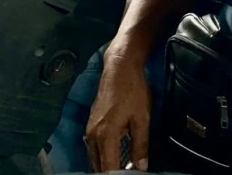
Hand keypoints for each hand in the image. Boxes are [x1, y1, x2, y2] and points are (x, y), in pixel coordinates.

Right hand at [85, 50, 151, 171]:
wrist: (119, 68)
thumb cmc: (132, 91)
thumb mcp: (142, 118)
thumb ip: (141, 145)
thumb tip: (142, 167)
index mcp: (106, 136)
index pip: (109, 168)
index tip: (130, 174)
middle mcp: (93, 136)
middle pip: (98, 165)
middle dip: (111, 171)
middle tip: (127, 172)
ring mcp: (90, 129)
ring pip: (94, 157)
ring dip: (105, 164)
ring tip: (122, 167)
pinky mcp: (91, 124)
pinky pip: (93, 147)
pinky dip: (103, 154)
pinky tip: (115, 154)